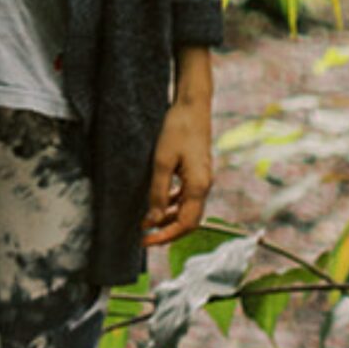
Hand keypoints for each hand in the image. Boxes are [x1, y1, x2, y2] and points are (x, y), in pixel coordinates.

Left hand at [144, 93, 213, 245]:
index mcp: (199, 186)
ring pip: (186, 209)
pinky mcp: (196, 172)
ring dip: (167, 218)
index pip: (186, 224)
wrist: (192, 106)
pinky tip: (156, 203)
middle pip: (188, 220)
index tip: (146, 241)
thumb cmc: (178, 129)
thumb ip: (158, 192)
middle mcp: (204, 186)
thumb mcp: (162, 161)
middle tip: (144, 237)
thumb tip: (152, 220)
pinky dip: (171, 203)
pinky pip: (185, 196)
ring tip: (145, 222)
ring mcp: (202, 179)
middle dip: (167, 231)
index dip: (166, 236)